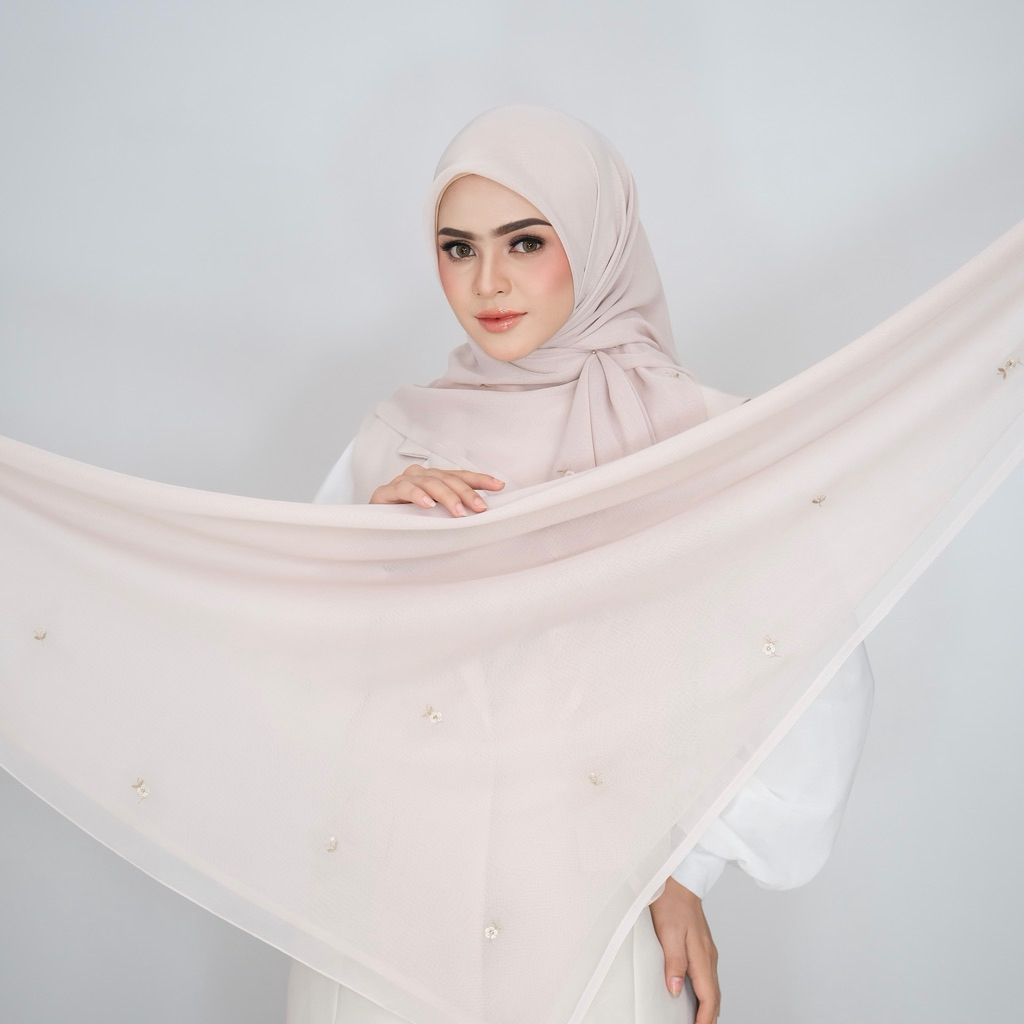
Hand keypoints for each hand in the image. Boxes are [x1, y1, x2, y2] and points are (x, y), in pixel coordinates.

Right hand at [369, 464, 504, 516]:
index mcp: (435, 479)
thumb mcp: (438, 517)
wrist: (377, 531)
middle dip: (467, 493)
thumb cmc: (410, 524)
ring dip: (446, 497)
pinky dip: (417, 496)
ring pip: (430, 483)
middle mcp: (421, 476)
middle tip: (480, 508)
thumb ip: (455, 510)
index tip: (499, 486)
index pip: (461, 476)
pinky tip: (428, 505)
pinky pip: (404, 490)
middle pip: (448, 479)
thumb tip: (483, 513)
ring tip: (458, 512)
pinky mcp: (385, 492)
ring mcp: (403, 482)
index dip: (480, 480)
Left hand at [649, 877, 719, 1021]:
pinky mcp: (703, 947)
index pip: (708, 997)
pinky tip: (699, 996)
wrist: (680, 881)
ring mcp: (708, 951)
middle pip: (714, 996)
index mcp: (701, 956)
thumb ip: (674, 962)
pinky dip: (707, 993)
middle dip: (709, 1017)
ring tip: (701, 1020)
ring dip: (709, 1007)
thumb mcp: (668, 932)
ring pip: (713, 987)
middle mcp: (709, 956)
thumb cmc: (672, 903)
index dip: (704, 1018)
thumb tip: (675, 990)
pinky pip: (708, 977)